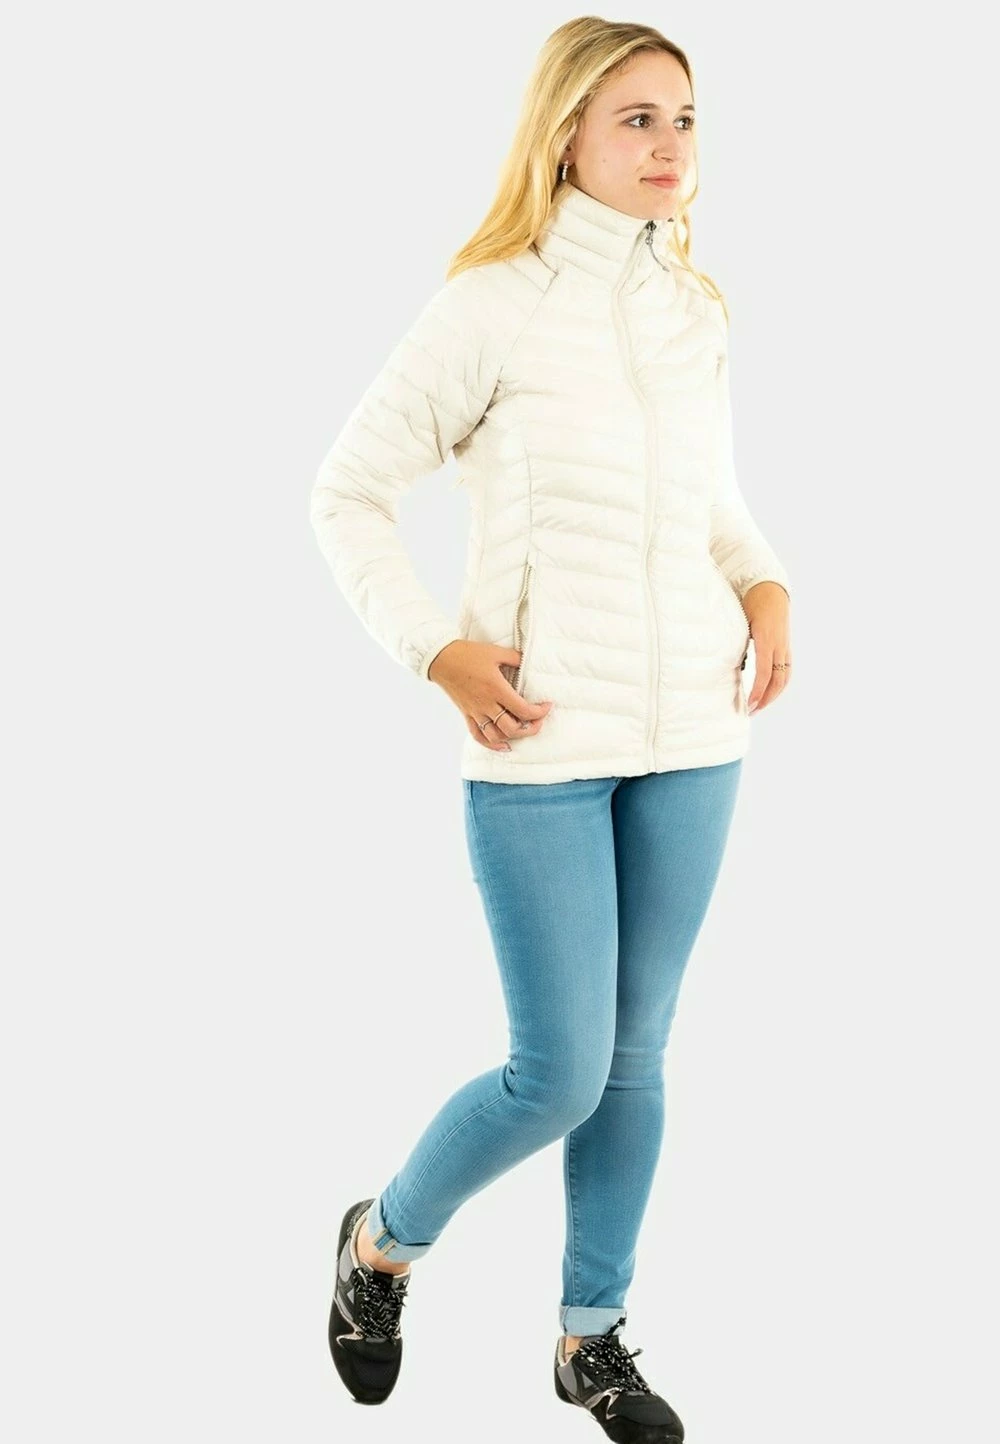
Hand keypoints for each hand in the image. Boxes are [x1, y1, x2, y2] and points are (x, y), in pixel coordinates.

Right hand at [427, 640, 553, 751]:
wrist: (441, 659)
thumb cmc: (468, 654)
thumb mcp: (495, 652)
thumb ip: (515, 658)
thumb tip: (527, 662)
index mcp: (496, 689)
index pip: (523, 710)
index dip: (539, 712)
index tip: (547, 706)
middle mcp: (486, 705)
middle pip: (512, 728)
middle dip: (530, 728)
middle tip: (539, 720)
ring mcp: (475, 712)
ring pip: (496, 736)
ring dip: (513, 737)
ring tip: (523, 730)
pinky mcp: (466, 714)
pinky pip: (478, 735)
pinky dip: (491, 744)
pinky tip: (503, 746)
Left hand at [741, 581, 791, 714]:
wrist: (769, 588)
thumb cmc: (750, 602)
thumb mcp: (739, 620)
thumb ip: (734, 640)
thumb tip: (723, 662)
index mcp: (766, 639)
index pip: (764, 672)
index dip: (758, 691)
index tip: (750, 704)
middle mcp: (779, 645)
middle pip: (778, 680)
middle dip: (766, 698)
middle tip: (751, 711)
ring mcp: (785, 646)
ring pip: (785, 677)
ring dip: (773, 694)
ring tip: (760, 706)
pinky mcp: (786, 647)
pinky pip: (786, 670)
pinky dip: (779, 684)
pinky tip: (769, 692)